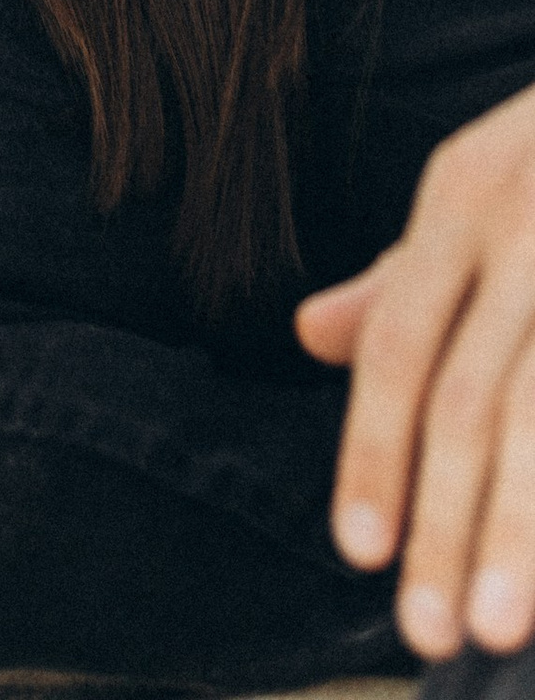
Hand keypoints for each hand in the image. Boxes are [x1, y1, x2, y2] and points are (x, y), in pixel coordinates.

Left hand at [298, 77, 534, 655]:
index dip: (374, 449)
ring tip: (502, 628)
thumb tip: (307, 335)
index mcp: (463, 197)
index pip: (399, 345)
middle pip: (472, 401)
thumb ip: (399, 276)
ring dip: (523, 529)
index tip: (357, 554)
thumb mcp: (475, 185)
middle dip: (450, 523)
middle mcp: (529, 232)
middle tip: (429, 634)